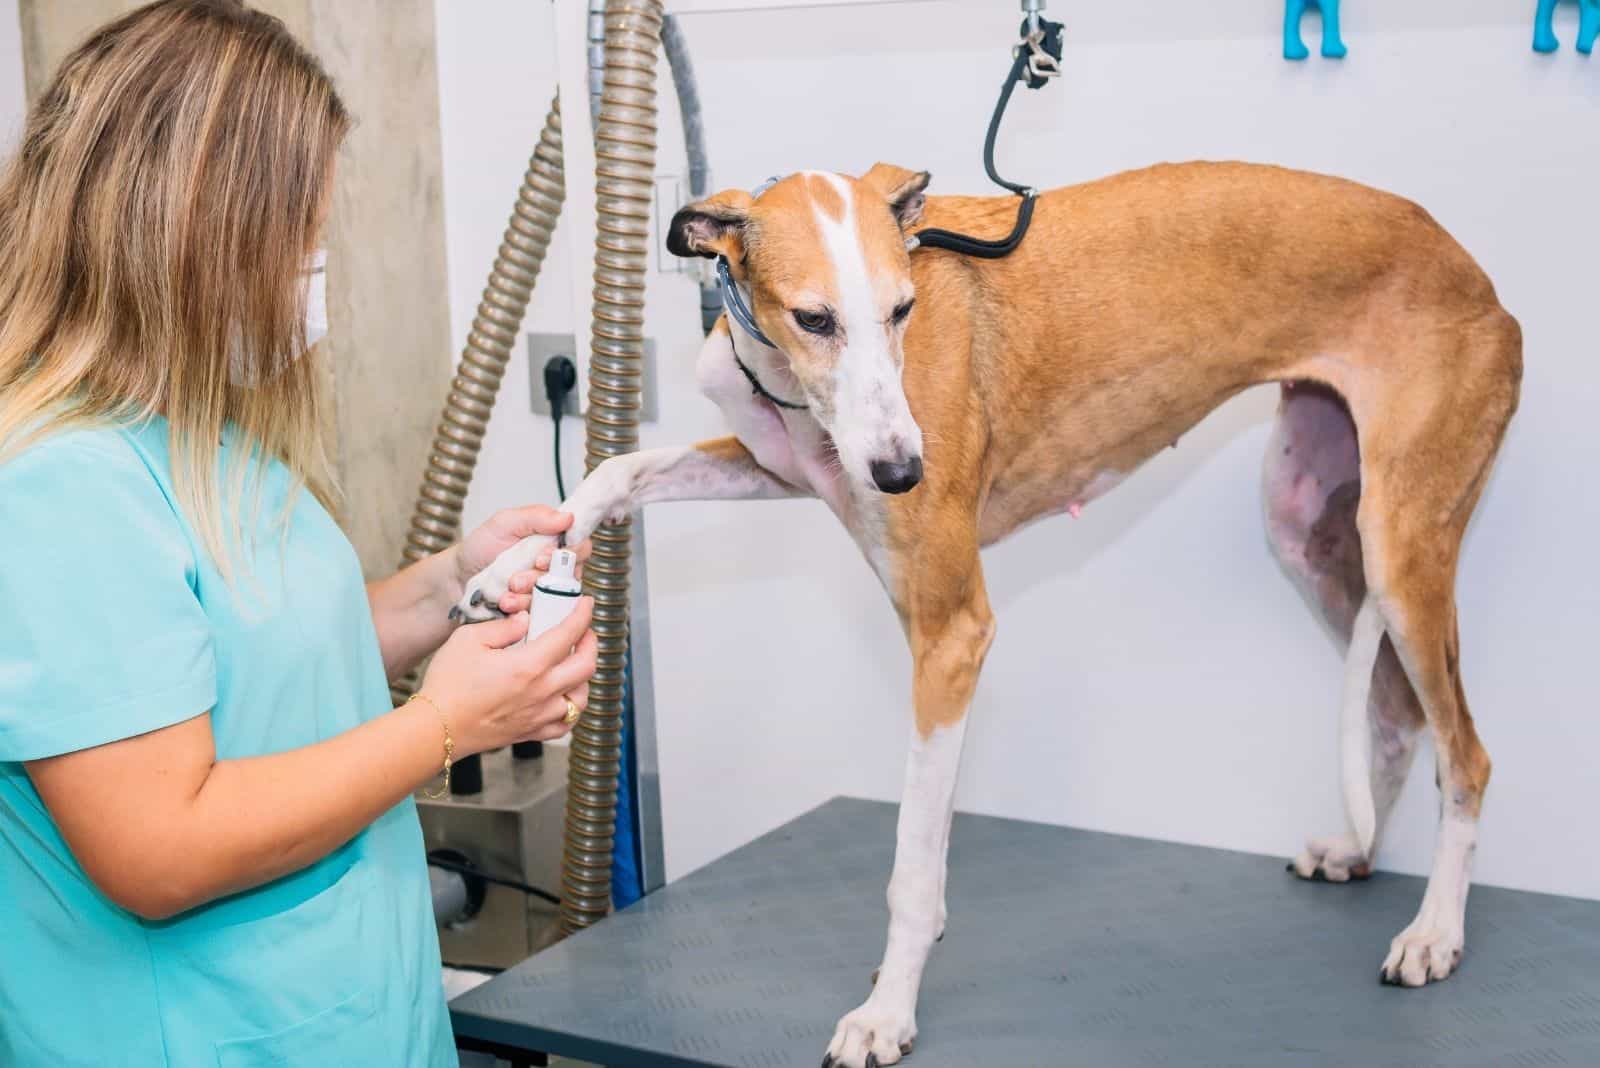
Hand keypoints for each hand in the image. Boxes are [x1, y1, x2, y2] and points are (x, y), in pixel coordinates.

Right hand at [419, 598, 597, 755]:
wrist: (435, 729)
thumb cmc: (447, 685)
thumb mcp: (468, 640)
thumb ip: (502, 627)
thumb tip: (524, 620)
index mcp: (528, 665)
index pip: (569, 634)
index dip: (582, 615)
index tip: (586, 605)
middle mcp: (541, 692)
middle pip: (586, 666)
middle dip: (591, 643)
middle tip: (583, 631)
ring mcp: (539, 716)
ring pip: (581, 697)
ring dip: (584, 677)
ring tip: (573, 664)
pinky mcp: (531, 733)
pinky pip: (565, 724)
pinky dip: (571, 709)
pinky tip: (563, 698)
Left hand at [453, 506, 593, 616]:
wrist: (458, 579)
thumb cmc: (481, 549)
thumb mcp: (504, 523)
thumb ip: (536, 516)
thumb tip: (568, 517)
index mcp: (553, 541)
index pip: (581, 546)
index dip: (569, 553)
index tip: (543, 556)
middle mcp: (555, 566)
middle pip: (571, 575)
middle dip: (541, 577)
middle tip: (517, 579)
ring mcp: (548, 590)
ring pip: (556, 597)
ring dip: (529, 595)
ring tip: (506, 592)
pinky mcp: (538, 609)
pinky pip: (543, 613)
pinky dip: (523, 608)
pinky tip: (506, 603)